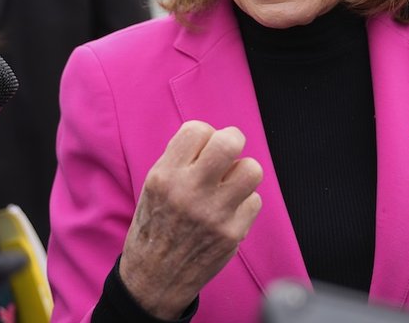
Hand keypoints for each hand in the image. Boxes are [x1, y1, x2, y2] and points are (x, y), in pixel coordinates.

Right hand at [119, 120, 262, 317]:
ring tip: (229, 184)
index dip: (205, 136)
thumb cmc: (156, 224)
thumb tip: (214, 136)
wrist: (154, 278)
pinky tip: (228, 211)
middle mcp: (189, 192)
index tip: (202, 149)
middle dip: (232, 141)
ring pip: (252, 169)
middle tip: (227, 153)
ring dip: (242, 173)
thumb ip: (181, 159)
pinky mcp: (233, 233)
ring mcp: (214, 214)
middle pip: (230, 142)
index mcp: (164, 176)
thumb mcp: (153, 185)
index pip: (197, 129)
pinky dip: (244, 203)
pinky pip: (254, 200)